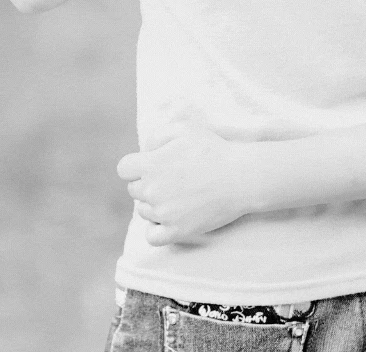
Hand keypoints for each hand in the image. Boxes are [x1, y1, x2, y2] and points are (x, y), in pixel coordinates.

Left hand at [116, 126, 251, 246]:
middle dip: (148, 184)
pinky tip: (169, 219)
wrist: (241, 177)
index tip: (153, 165)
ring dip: (154, 205)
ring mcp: (163, 213)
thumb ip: (157, 136)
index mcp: (151, 165)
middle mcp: (152, 190)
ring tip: (178, 196)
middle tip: (171, 180)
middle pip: (134, 190)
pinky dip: (156, 230)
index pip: (124, 169)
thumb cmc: (214, 150)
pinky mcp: (177, 231)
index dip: (137, 166)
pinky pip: (152, 237)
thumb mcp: (184, 129)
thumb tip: (145, 150)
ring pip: (143, 211)